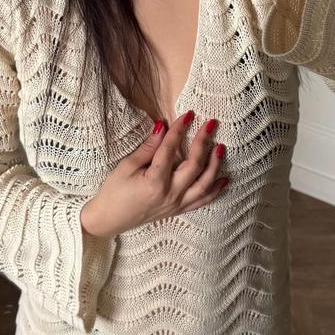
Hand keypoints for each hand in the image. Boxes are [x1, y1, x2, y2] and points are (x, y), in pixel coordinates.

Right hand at [79, 113, 227, 239]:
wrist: (109, 219)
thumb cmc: (114, 192)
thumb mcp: (126, 167)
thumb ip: (147, 148)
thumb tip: (162, 126)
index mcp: (155, 181)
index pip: (171, 149)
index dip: (180, 130)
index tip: (189, 115)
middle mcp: (170, 194)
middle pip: (194, 166)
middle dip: (204, 142)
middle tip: (211, 124)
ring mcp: (176, 204)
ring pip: (204, 185)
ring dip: (215, 165)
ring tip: (221, 147)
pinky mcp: (178, 210)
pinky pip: (202, 201)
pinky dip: (215, 190)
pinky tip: (224, 179)